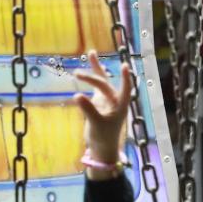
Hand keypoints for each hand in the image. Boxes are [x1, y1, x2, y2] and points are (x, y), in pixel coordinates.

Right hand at [72, 49, 133, 166]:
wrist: (101, 148)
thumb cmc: (104, 138)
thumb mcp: (96, 124)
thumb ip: (88, 109)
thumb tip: (77, 95)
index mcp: (120, 105)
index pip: (125, 89)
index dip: (125, 78)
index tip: (124, 66)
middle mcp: (114, 100)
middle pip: (105, 84)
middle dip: (93, 77)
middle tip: (77, 74)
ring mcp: (106, 101)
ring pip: (101, 82)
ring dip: (95, 70)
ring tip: (91, 53)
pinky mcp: (98, 103)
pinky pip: (94, 88)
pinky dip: (89, 81)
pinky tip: (81, 72)